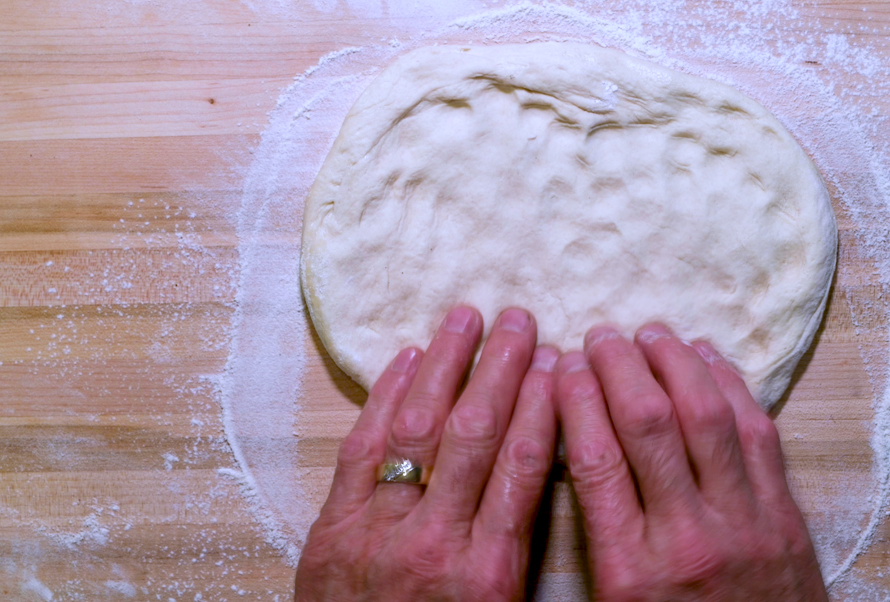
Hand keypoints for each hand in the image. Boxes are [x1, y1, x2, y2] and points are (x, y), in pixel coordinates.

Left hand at [295, 306, 557, 601]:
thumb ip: (518, 547)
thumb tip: (545, 467)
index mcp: (488, 572)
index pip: (523, 466)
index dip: (542, 405)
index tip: (557, 362)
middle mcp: (435, 541)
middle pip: (476, 434)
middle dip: (501, 369)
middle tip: (520, 320)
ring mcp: (378, 528)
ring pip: (418, 429)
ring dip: (445, 366)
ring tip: (466, 317)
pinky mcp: (332, 525)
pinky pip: (361, 447)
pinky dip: (384, 398)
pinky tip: (406, 359)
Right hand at [554, 324, 826, 601]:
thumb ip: (596, 536)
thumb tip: (572, 451)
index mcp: (631, 571)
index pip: (595, 460)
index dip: (576, 400)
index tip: (564, 367)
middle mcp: (687, 539)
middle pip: (647, 424)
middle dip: (619, 367)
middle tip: (601, 337)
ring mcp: (744, 523)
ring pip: (707, 416)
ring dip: (675, 363)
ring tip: (650, 334)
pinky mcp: (784, 517)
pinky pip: (758, 434)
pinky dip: (732, 387)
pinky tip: (708, 359)